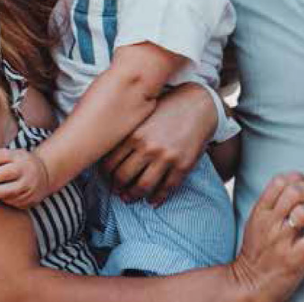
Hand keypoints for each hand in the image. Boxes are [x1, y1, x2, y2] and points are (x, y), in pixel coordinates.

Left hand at [0, 147, 50, 208]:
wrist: (44, 175)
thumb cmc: (18, 164)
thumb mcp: (10, 156)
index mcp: (20, 157)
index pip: (1, 156)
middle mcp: (27, 170)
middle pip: (6, 174)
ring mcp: (30, 186)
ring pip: (7, 192)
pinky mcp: (30, 200)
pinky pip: (11, 202)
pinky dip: (1, 199)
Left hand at [100, 83, 216, 204]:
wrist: (198, 104)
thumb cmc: (167, 108)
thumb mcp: (142, 115)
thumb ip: (126, 133)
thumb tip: (108, 153)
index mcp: (134, 134)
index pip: (110, 163)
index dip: (105, 175)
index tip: (107, 179)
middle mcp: (148, 147)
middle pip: (123, 177)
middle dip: (118, 188)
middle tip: (118, 191)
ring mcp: (166, 157)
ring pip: (143, 187)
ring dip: (134, 196)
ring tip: (131, 197)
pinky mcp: (183, 165)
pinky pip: (167, 188)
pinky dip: (157, 198)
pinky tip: (152, 200)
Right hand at [230, 172, 303, 301]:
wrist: (250, 284)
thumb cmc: (257, 252)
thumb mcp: (256, 222)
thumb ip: (271, 204)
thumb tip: (293, 185)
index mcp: (260, 212)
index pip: (279, 181)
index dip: (297, 178)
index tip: (303, 185)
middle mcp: (270, 224)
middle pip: (295, 191)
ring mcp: (282, 241)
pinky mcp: (295, 258)